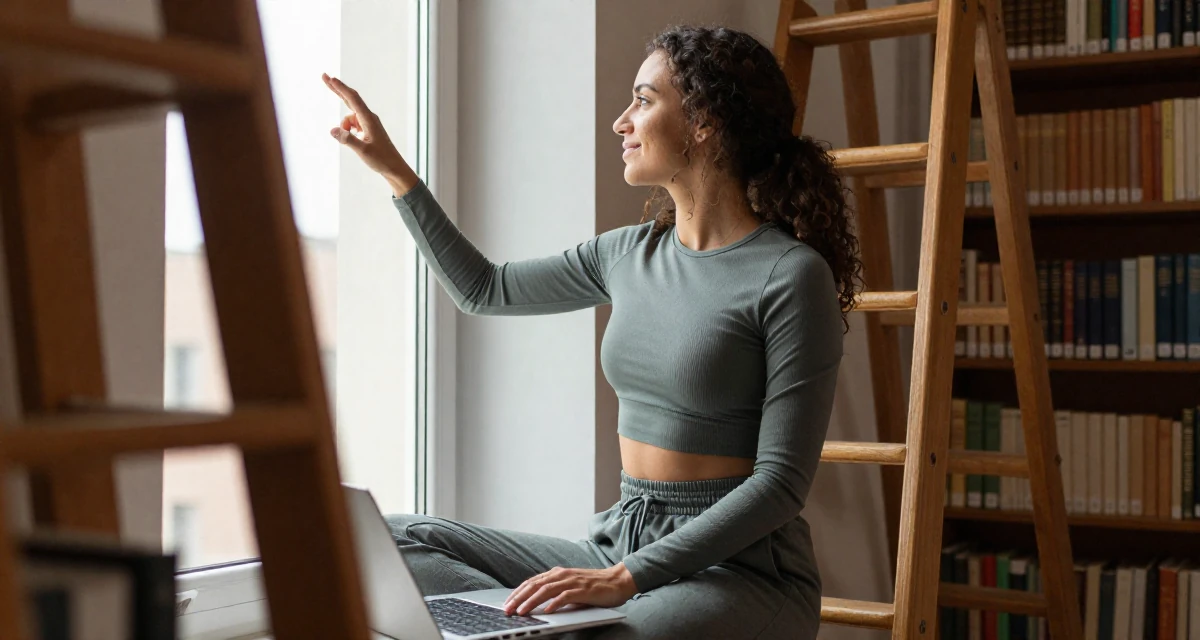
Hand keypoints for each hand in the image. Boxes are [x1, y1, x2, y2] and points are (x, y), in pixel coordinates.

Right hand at [322, 73, 418, 195]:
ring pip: (349, 117)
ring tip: (351, 140)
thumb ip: (347, 139)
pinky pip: (353, 124)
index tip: (330, 78)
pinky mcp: (368, 129)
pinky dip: (348, 129)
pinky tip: (353, 139)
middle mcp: (369, 117)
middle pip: (350, 99)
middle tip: (324, 76)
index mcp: (369, 119)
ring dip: (344, 125)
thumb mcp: (362, 151)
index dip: (340, 88)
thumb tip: (332, 130)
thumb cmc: (381, 160)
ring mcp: (369, 122)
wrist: (394, 167)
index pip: (352, 99)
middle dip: (337, 89)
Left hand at [503, 564, 637, 616]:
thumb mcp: (570, 585)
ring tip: (521, 612)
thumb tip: (536, 602)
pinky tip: (546, 610)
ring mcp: (572, 582)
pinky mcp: (583, 590)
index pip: (532, 582)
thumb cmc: (594, 585)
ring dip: (531, 601)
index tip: (506, 603)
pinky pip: (565, 596)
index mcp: (557, 573)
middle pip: (535, 585)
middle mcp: (562, 575)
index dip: (517, 592)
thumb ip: (555, 590)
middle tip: (507, 609)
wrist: (618, 580)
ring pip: (546, 590)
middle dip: (519, 598)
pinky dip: (554, 603)